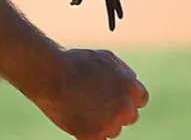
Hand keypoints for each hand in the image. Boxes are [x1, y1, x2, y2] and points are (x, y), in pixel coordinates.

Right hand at [28, 48, 148, 138]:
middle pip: (129, 116)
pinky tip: (81, 124)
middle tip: (96, 103)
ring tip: (82, 108)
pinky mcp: (92, 136)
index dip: (126, 97)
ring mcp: (109, 124)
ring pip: (113, 130)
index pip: (140, 99)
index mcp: (131, 88)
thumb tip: (131, 81)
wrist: (50, 74)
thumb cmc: (75, 62)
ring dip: (103, 123)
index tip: (113, 96)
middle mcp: (125, 108)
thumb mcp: (105, 57)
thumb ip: (124, 72)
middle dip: (117, 111)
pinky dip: (90, 134)